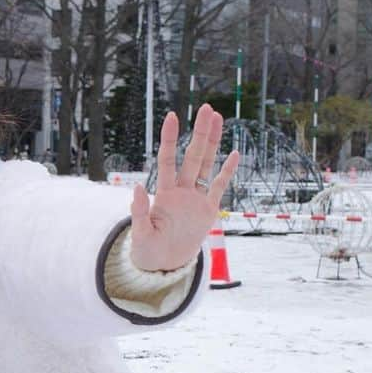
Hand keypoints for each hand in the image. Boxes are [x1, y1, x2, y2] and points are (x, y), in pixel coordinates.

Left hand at [130, 105, 240, 270]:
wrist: (164, 264)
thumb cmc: (147, 250)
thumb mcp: (140, 234)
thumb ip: (139, 212)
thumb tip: (136, 187)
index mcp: (164, 193)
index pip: (167, 159)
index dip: (169, 138)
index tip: (172, 116)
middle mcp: (181, 191)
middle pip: (192, 156)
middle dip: (199, 132)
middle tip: (207, 107)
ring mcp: (196, 198)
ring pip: (207, 164)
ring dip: (212, 143)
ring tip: (218, 118)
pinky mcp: (209, 210)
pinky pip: (220, 186)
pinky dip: (227, 171)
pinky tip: (234, 153)